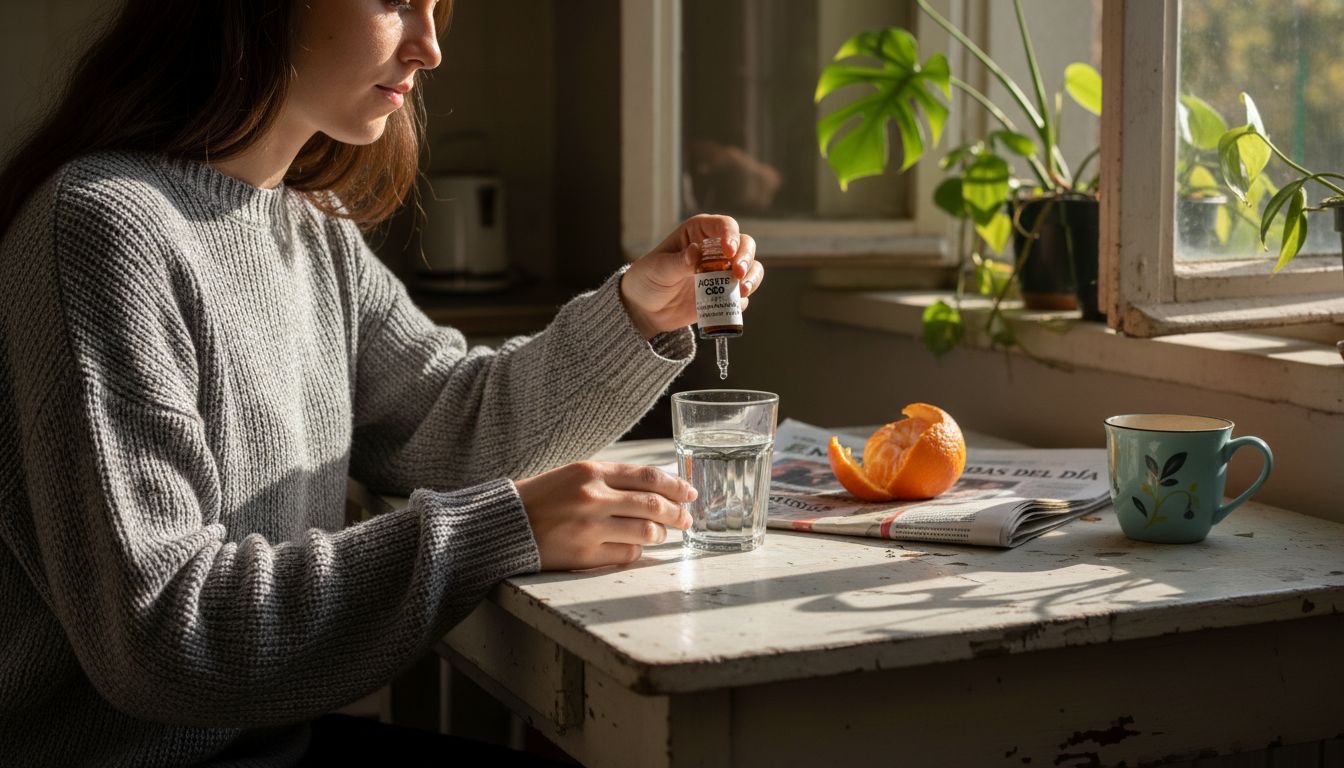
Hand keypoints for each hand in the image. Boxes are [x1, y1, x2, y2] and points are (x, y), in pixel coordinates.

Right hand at [515, 462, 696, 569]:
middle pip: (653, 504)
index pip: (647, 476)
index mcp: (591, 471)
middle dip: (677, 513)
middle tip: (686, 519)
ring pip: (645, 531)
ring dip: (659, 534)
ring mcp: (589, 528)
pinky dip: (636, 551)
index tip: (689, 493)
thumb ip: (612, 480)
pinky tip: (633, 547)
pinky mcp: (583, 555)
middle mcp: (592, 497)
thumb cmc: (544, 498)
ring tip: (659, 533)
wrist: (505, 524)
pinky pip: (627, 554)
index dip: (675, 485)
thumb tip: (658, 491)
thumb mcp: (575, 476)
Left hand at [619, 214, 764, 338]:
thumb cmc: (647, 280)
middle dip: (746, 257)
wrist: (645, 309)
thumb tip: (696, 251)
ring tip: (741, 291)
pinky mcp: (724, 293)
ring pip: (751, 268)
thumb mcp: (658, 269)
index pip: (724, 225)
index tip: (728, 251)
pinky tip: (732, 305)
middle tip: (738, 274)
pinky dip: (742, 299)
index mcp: (698, 233)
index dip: (731, 235)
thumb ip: (678, 262)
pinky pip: (742, 295)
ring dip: (751, 278)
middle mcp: (715, 249)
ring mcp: (721, 272)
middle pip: (744, 244)